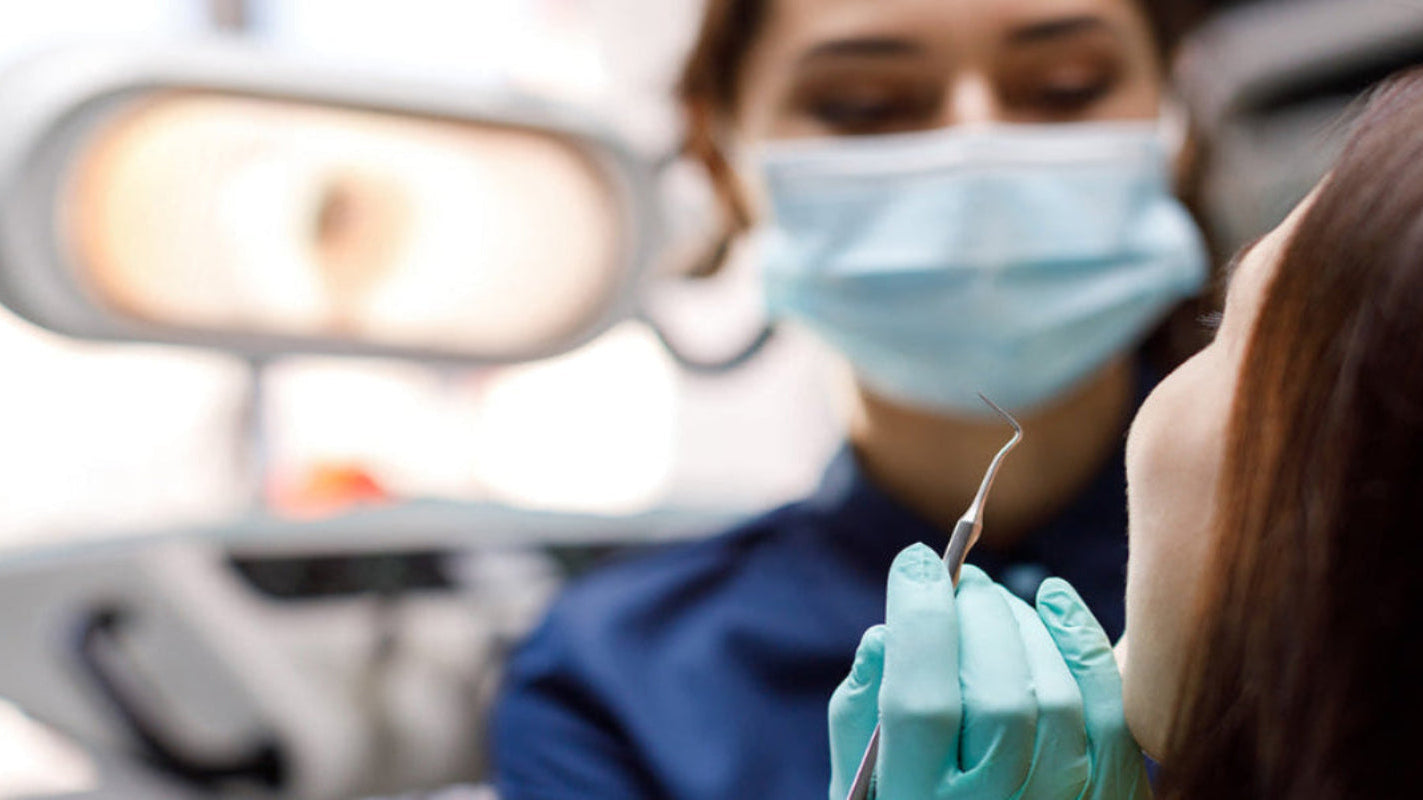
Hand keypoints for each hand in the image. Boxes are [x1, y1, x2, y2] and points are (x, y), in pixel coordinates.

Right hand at [828, 543, 1150, 799]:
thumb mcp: (860, 779)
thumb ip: (861, 713)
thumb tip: (888, 633)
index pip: (919, 701)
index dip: (919, 619)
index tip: (916, 560)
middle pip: (996, 695)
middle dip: (975, 614)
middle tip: (958, 579)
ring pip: (1053, 696)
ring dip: (1021, 624)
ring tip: (992, 602)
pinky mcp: (1112, 799)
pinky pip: (1113, 711)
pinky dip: (1084, 642)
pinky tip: (1054, 598)